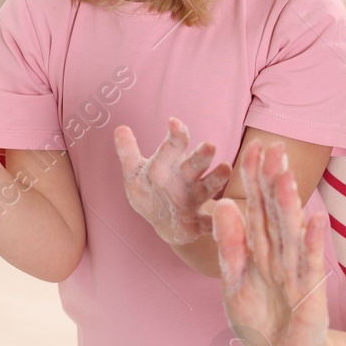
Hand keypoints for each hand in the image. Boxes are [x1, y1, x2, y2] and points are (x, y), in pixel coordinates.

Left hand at [114, 118, 231, 245]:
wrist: (166, 223)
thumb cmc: (152, 191)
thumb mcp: (135, 174)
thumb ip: (128, 152)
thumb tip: (120, 128)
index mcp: (171, 164)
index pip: (174, 146)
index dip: (175, 135)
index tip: (173, 122)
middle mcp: (186, 179)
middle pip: (195, 165)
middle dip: (201, 155)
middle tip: (210, 145)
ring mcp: (194, 200)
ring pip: (207, 188)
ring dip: (216, 179)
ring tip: (225, 168)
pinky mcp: (198, 223)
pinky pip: (208, 222)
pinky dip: (215, 220)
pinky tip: (224, 214)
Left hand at [212, 140, 329, 345]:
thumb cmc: (260, 320)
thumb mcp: (235, 282)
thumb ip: (230, 246)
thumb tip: (222, 204)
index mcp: (260, 250)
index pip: (256, 208)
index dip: (254, 180)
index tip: (251, 147)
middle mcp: (280, 254)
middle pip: (275, 212)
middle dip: (272, 181)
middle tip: (273, 146)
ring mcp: (296, 271)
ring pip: (291, 233)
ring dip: (289, 205)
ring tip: (286, 175)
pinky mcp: (309, 294)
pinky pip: (308, 266)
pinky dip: (312, 244)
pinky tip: (316, 220)